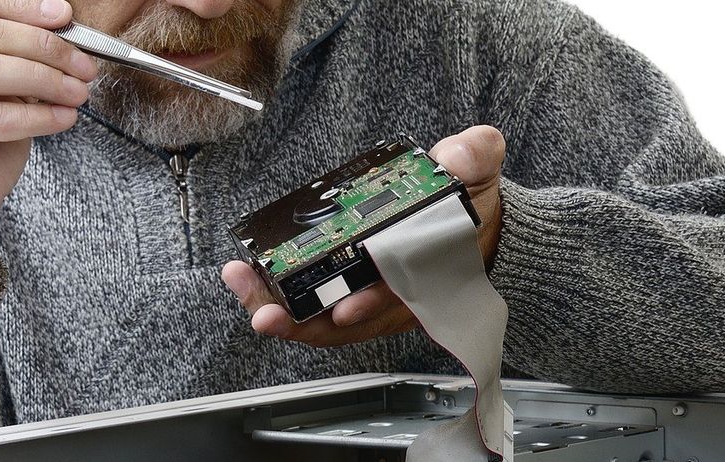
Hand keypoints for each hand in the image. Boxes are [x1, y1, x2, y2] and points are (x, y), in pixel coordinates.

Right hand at [0, 0, 96, 304]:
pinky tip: (62, 120)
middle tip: (85, 66)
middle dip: (45, 46)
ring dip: (44, 78)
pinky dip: (35, 116)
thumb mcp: (2, 104)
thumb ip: (20, 73)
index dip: (21, 6)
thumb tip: (65, 44)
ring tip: (78, 94)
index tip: (66, 16)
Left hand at [222, 125, 505, 346]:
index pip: (400, 295)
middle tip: (268, 312)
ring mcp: (372, 303)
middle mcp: (396, 298)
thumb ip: (475, 157)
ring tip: (245, 289)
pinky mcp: (351, 298)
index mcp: (428, 272)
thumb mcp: (479, 174)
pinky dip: (285, 303)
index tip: (348, 306)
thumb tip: (459, 155)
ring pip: (326, 323)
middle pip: (349, 322)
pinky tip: (251, 283)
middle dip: (306, 320)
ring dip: (284, 314)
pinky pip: (316, 311)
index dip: (373, 303)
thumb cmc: (471, 209)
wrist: (475, 229)